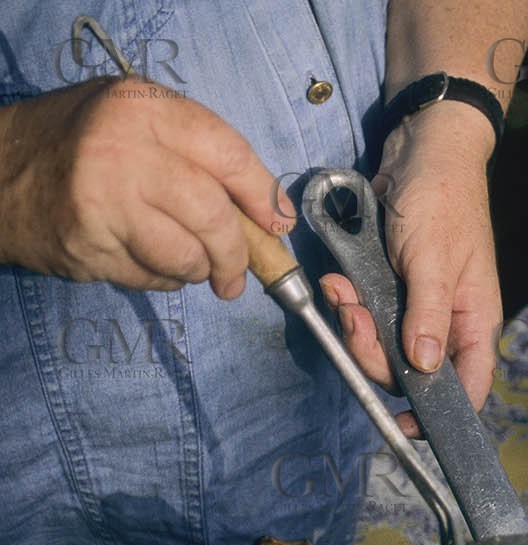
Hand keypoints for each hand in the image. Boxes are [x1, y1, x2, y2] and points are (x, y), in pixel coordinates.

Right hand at [0, 77, 290, 297]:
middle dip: (237, 254)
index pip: (229, 154)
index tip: (277, 221)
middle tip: (237, 271)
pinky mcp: (88, 245)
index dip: (263, 195)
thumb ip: (197, 151)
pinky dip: (163, 279)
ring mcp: (102, 200)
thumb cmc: (78, 144)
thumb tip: (269, 209)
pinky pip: (153, 278)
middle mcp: (123, 150)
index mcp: (142, 109)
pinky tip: (144, 260)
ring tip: (189, 263)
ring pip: (187, 256)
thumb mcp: (133, 120)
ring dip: (199, 270)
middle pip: (214, 215)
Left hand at [318, 103, 501, 435]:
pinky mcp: (393, 287)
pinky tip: (341, 279)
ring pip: (384, 346)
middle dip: (375, 354)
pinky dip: (350, 304)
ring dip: (356, 326)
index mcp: (474, 322)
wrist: (423, 147)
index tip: (405, 422)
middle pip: (412, 372)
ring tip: (344, 292)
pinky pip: (369, 315)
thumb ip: (426, 316)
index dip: (441, 414)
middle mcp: (448, 321)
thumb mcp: (432, 259)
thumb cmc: (441, 199)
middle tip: (354, 319)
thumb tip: (424, 368)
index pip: (469, 387)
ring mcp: (419, 306)